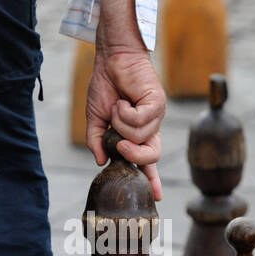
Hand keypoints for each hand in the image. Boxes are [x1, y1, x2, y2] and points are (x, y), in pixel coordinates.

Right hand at [86, 37, 165, 199]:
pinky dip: (125, 113)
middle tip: (118, 143)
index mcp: (138, 134)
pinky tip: (123, 100)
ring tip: (117, 106)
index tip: (157, 197)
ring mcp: (156, 116)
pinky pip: (141, 120)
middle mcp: (150, 127)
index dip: (152, 179)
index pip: (147, 161)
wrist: (111, 58)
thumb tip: (100, 161)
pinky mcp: (158, 102)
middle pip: (151, 156)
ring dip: (121, 123)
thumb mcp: (95, 119)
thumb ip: (97, 141)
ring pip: (141, 136)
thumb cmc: (105, 86)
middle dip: (133, 155)